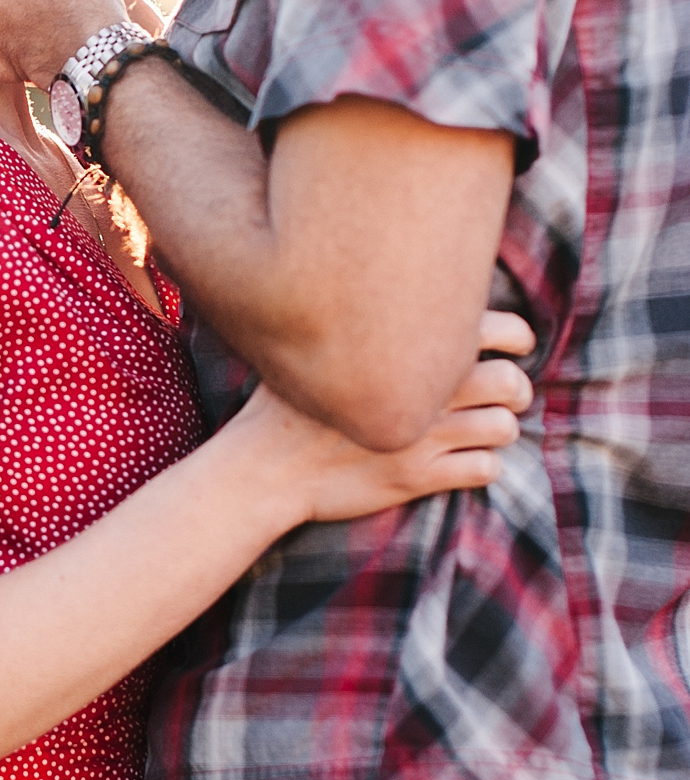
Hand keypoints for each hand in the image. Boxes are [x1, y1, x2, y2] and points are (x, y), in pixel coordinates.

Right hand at [232, 310, 536, 529]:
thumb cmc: (284, 404)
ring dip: (500, 428)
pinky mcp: (418, 477)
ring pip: (505, 427)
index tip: (514, 344)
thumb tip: (399, 301)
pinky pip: (485, 469)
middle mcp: (420, 389)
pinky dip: (483, 465)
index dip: (516, 335)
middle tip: (506, 395)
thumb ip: (365, 324)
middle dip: (518, 388)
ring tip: (482, 430)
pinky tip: (463, 461)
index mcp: (401, 348)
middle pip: (510, 381)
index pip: (492, 327)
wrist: (261, 468)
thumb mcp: (316, 344)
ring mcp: (421, 436)